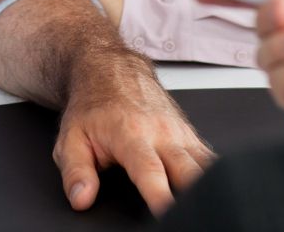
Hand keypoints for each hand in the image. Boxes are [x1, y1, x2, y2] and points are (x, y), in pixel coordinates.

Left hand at [53, 53, 213, 214]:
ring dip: (208, 185)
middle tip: (190, 215)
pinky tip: (212, 190)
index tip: (167, 214)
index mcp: (130, 134)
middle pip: (189, 170)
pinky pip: (208, 157)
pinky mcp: (189, 133)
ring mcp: (179, 131)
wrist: (110, 68)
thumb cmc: (92, 104)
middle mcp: (161, 131)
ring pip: (205, 164)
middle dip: (194, 196)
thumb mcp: (71, 138)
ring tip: (206, 206)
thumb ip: (75, 172)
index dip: (160, 195)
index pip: (150, 170)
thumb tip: (81, 198)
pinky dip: (213, 174)